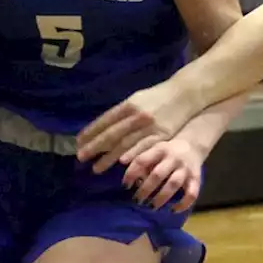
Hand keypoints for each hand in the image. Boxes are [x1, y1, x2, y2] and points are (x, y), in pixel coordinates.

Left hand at [76, 81, 199, 168]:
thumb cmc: (158, 97)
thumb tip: (104, 126)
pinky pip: (143, 147)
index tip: (79, 142)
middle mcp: (136, 115)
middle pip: (111, 134)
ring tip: (96, 168)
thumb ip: (122, 112)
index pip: (104, 121)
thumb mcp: (138, 99)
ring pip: (125, 144)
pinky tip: (121, 163)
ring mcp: (148, 126)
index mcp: (128, 104)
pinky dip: (131, 155)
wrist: (184, 94)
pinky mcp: (161, 135)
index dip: (91, 132)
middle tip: (81, 157)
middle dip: (94, 147)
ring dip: (109, 157)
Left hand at [119, 136, 204, 211]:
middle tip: (137, 200)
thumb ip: (138, 154)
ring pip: (174, 184)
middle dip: (145, 189)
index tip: (125, 186)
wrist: (193, 145)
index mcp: (160, 149)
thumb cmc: (167, 150)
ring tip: (152, 207)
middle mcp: (173, 158)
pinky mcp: (196, 179)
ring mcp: (185, 169)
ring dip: (162, 197)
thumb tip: (121, 161)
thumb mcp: (153, 147)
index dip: (132, 173)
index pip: (142, 160)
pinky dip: (183, 204)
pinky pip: (192, 193)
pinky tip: (173, 210)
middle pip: (157, 174)